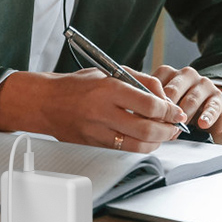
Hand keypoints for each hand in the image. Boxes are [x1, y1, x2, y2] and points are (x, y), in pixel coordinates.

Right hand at [0, 69, 188, 152]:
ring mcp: (97, 131)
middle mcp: (104, 112)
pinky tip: (146, 140)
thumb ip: (140, 81)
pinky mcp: (94, 144)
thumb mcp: (110, 71)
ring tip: (163, 135)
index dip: (169, 111)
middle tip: (175, 127)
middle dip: (168, 131)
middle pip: (147, 130)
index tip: (176, 112)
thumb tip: (164, 96)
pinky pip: (124, 150)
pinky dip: (140, 146)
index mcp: (110, 89)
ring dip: (157, 143)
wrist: (45, 102)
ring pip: (137, 145)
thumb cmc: (79, 84)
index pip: (150, 105)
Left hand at [151, 66, 221, 136]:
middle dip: (165, 111)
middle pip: (173, 90)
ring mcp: (204, 85)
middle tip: (159, 127)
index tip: (144, 117)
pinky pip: (212, 107)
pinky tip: (202, 124)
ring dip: (182, 117)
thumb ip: (154, 105)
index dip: (150, 102)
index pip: (156, 82)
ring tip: (176, 131)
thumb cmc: (180, 105)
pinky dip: (207, 116)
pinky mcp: (218, 97)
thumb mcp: (166, 102)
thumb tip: (139, 118)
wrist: (209, 107)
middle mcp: (187, 75)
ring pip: (191, 100)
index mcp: (170, 73)